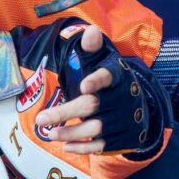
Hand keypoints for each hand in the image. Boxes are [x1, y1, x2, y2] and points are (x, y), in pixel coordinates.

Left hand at [35, 25, 111, 153]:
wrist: (136, 106)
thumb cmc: (110, 81)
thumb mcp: (103, 61)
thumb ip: (92, 49)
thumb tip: (89, 31)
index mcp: (116, 77)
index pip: (108, 76)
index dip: (97, 80)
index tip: (83, 86)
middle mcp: (120, 99)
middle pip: (92, 106)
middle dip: (66, 113)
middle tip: (41, 119)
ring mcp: (120, 120)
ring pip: (95, 129)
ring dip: (71, 133)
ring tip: (50, 134)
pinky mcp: (119, 138)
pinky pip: (101, 146)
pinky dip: (83, 148)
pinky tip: (65, 146)